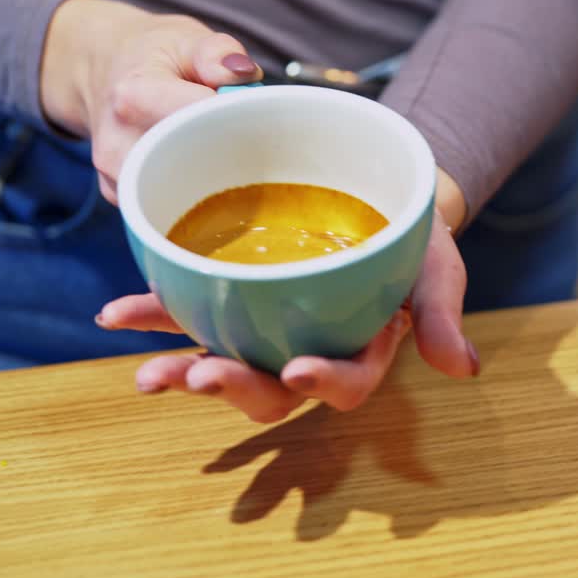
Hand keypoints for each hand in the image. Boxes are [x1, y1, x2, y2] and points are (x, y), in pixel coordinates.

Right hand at [39, 0, 263, 202]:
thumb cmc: (152, 55)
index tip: (243, 110)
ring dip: (208, 171)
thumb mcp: (185, 37)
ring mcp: (116, 173)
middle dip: (224, 149)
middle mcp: (117, 141)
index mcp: (133, 96)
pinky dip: (190, 186)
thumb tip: (243, 74)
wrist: (102, 69)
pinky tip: (192, 161)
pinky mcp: (120, 195)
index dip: (230, 117)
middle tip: (234, 129)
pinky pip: (168, 203)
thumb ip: (218, 52)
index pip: (196, 120)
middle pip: (191, 162)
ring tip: (209, 141)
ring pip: (183, 189)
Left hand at [97, 171, 477, 421]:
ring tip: (147, 375)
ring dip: (183, 371)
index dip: (324, 384)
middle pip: (274, 389)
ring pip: (226, 362)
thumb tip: (464, 369)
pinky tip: (113, 315)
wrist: (378, 188)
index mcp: (364, 348)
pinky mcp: (233, 298)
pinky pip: (191, 314)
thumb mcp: (437, 261)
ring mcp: (267, 328)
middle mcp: (310, 349)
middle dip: (235, 389)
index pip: (349, 381)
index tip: (298, 370)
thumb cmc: (412, 230)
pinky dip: (153, 315)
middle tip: (200, 377)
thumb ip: (442, 310)